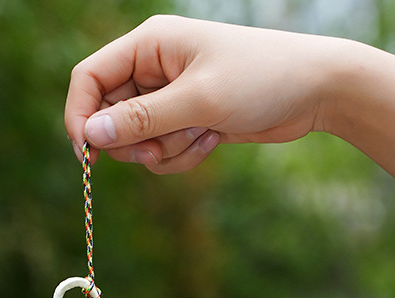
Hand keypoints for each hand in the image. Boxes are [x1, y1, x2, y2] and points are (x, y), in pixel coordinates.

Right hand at [65, 15, 341, 173]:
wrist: (314, 91)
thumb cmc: (261, 79)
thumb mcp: (197, 100)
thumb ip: (140, 120)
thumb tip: (90, 137)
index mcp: (149, 44)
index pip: (89, 79)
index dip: (80, 117)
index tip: (87, 155)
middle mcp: (153, 68)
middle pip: (109, 117)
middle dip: (134, 142)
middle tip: (159, 150)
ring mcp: (169, 97)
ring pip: (137, 142)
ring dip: (165, 151)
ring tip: (203, 134)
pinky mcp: (185, 120)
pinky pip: (162, 151)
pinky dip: (182, 155)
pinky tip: (213, 139)